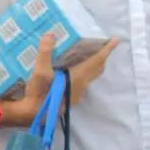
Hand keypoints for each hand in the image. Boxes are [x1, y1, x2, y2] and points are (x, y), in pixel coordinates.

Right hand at [0, 33, 120, 125]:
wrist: (33, 114)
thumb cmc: (39, 93)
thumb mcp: (39, 71)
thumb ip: (45, 52)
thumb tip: (50, 35)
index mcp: (78, 76)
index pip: (97, 60)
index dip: (107, 49)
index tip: (116, 39)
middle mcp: (82, 84)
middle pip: (98, 68)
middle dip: (102, 56)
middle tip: (99, 45)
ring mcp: (77, 92)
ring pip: (90, 76)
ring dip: (92, 65)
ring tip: (84, 55)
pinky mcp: (71, 97)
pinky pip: (82, 81)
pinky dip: (82, 72)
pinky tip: (69, 70)